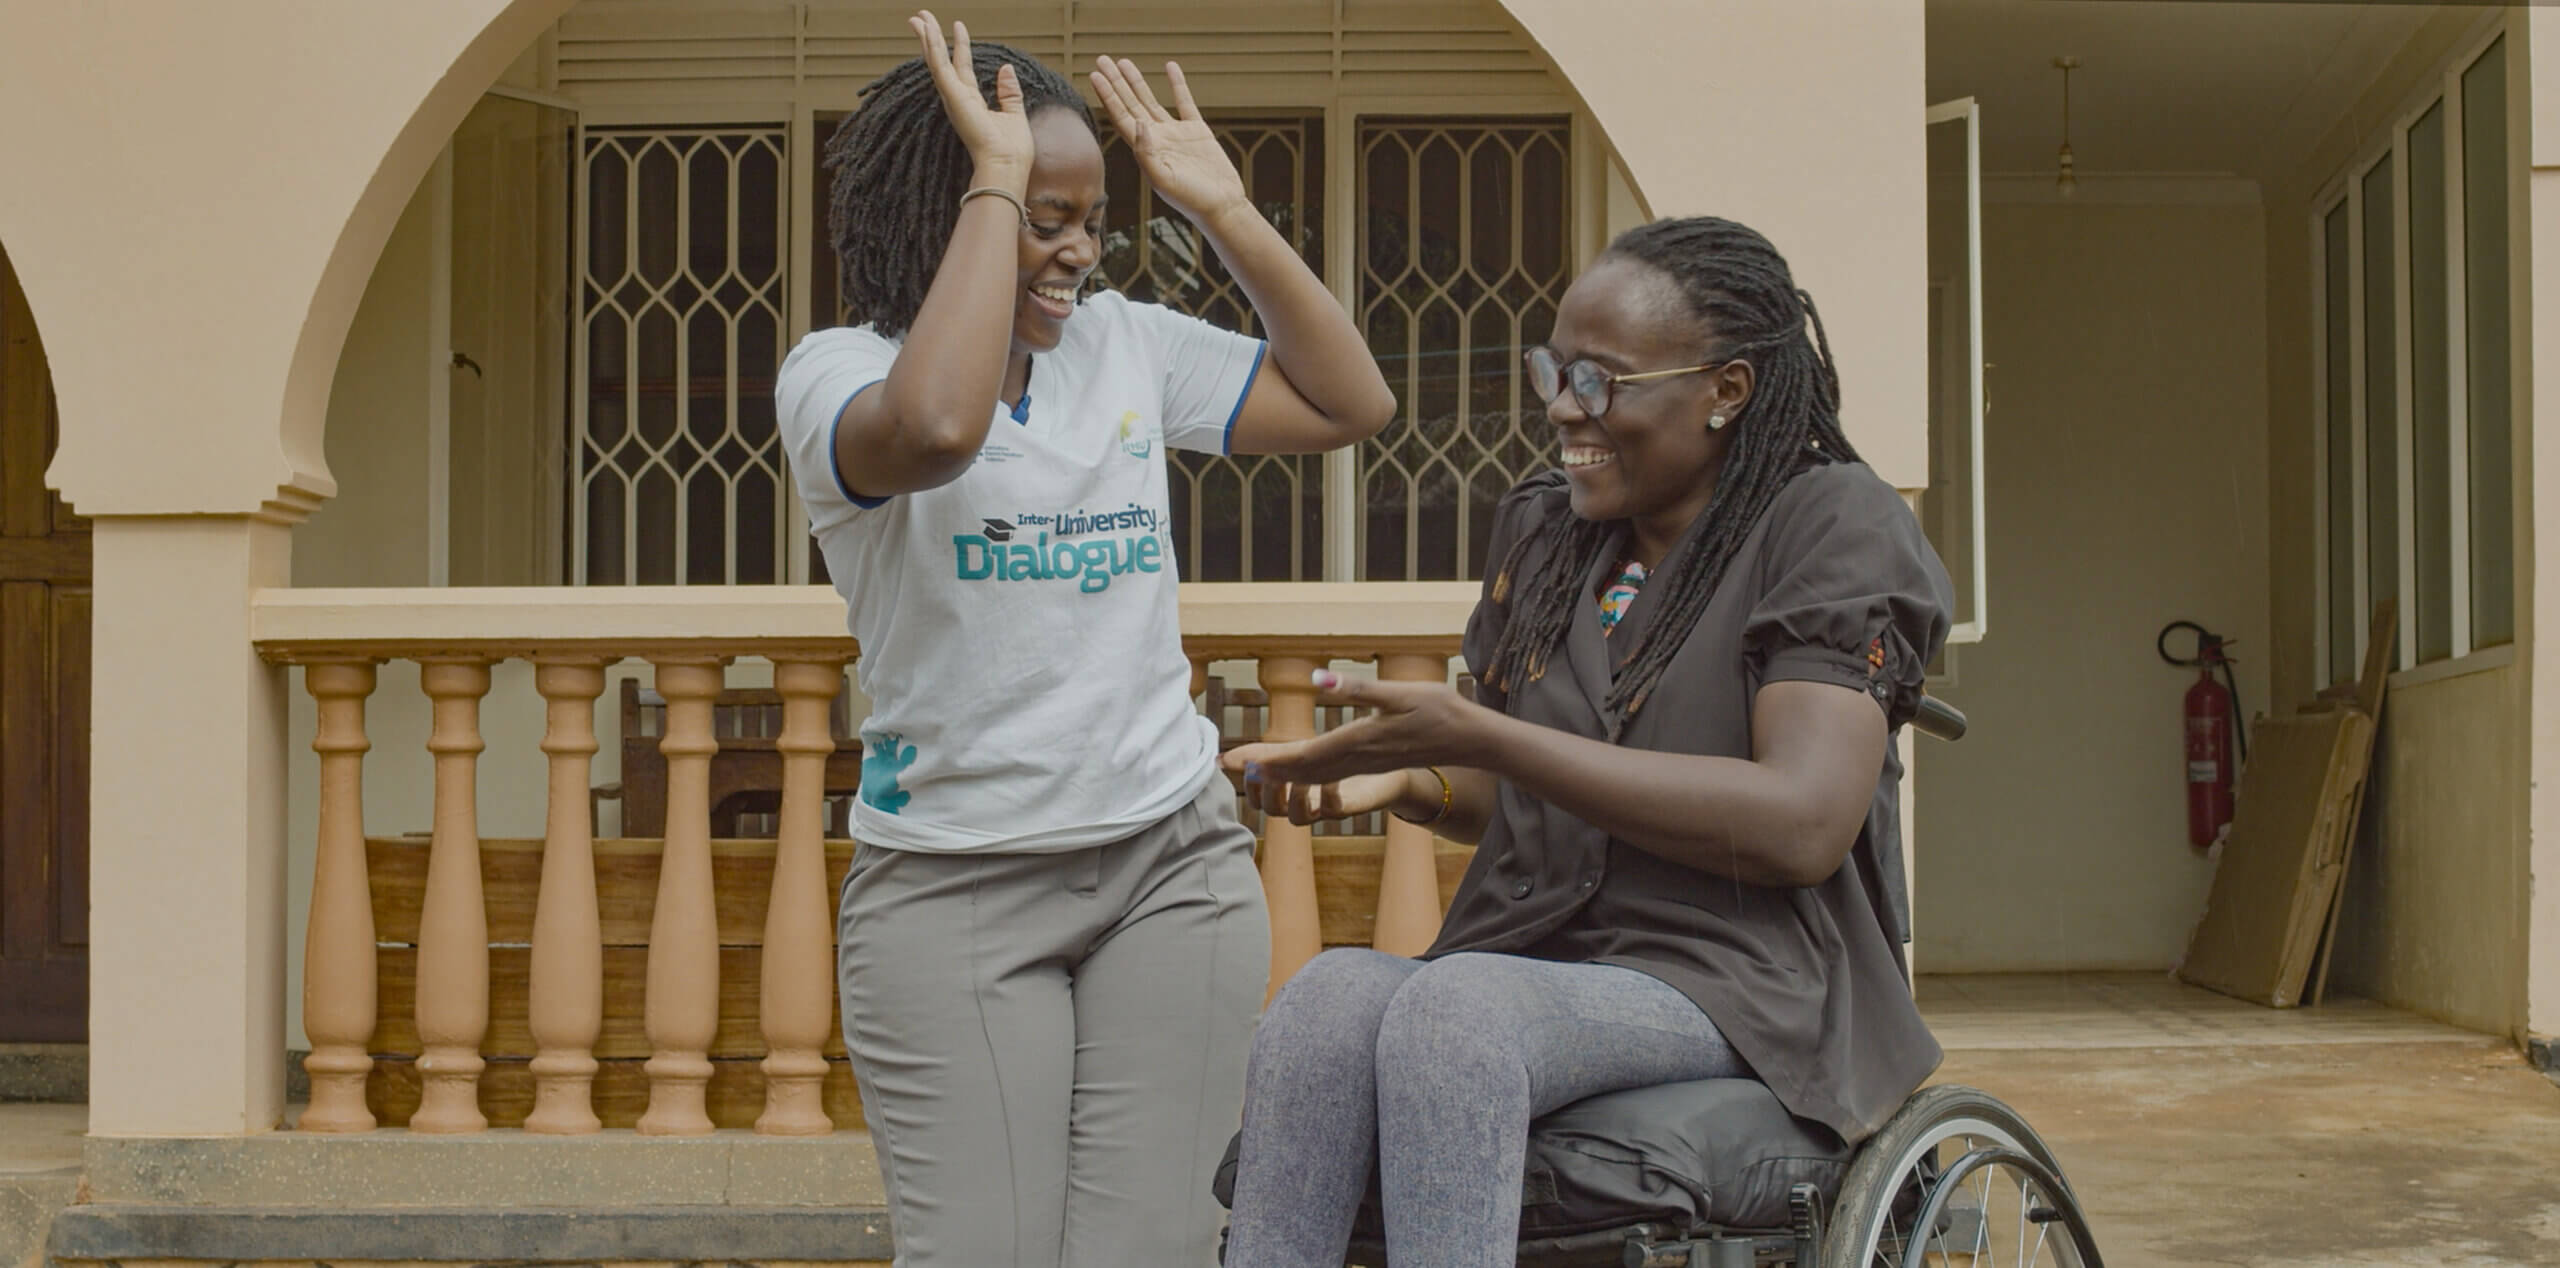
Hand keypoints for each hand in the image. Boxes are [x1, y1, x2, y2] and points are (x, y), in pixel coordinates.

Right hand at [910, 11, 1033, 179]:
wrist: (1006, 166)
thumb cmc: (1012, 150)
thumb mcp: (1014, 113)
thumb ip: (1009, 91)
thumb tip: (1006, 67)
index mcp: (972, 102)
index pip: (962, 67)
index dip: (960, 46)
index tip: (958, 26)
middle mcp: (958, 98)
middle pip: (941, 61)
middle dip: (931, 38)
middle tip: (921, 16)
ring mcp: (953, 98)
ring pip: (935, 61)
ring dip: (926, 37)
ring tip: (918, 16)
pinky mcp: (952, 97)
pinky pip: (939, 67)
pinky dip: (932, 47)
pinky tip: (927, 30)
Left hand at [1089, 57, 1250, 225]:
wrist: (1221, 206)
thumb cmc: (1191, 200)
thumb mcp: (1163, 180)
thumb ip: (1147, 154)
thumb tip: (1139, 123)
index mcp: (1145, 150)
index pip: (1120, 117)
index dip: (1107, 96)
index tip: (1096, 75)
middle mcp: (1156, 140)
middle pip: (1130, 104)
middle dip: (1115, 82)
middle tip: (1102, 60)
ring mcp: (1176, 134)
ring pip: (1151, 101)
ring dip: (1136, 82)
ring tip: (1124, 62)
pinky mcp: (1197, 132)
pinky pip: (1184, 102)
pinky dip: (1177, 84)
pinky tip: (1170, 67)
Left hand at [1221, 670, 1491, 788]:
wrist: (1468, 738)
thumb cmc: (1437, 710)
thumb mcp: (1398, 692)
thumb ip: (1357, 688)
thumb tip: (1318, 678)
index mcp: (1356, 741)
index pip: (1301, 756)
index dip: (1266, 759)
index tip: (1236, 759)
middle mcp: (1355, 757)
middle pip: (1298, 771)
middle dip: (1262, 770)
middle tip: (1225, 767)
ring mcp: (1363, 762)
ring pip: (1311, 775)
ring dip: (1278, 773)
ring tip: (1249, 769)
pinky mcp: (1370, 761)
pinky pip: (1327, 773)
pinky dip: (1302, 772)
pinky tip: (1292, 769)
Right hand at [1224, 764, 1408, 826]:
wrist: (1382, 772)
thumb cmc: (1336, 765)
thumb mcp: (1298, 755)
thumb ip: (1265, 757)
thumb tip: (1221, 759)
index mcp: (1288, 793)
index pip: (1257, 801)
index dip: (1250, 787)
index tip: (1254, 767)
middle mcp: (1302, 805)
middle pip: (1272, 810)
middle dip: (1268, 789)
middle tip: (1273, 771)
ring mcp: (1323, 809)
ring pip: (1298, 817)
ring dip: (1294, 795)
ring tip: (1302, 778)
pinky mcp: (1347, 808)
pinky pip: (1333, 808)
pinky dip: (1328, 791)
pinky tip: (1333, 776)